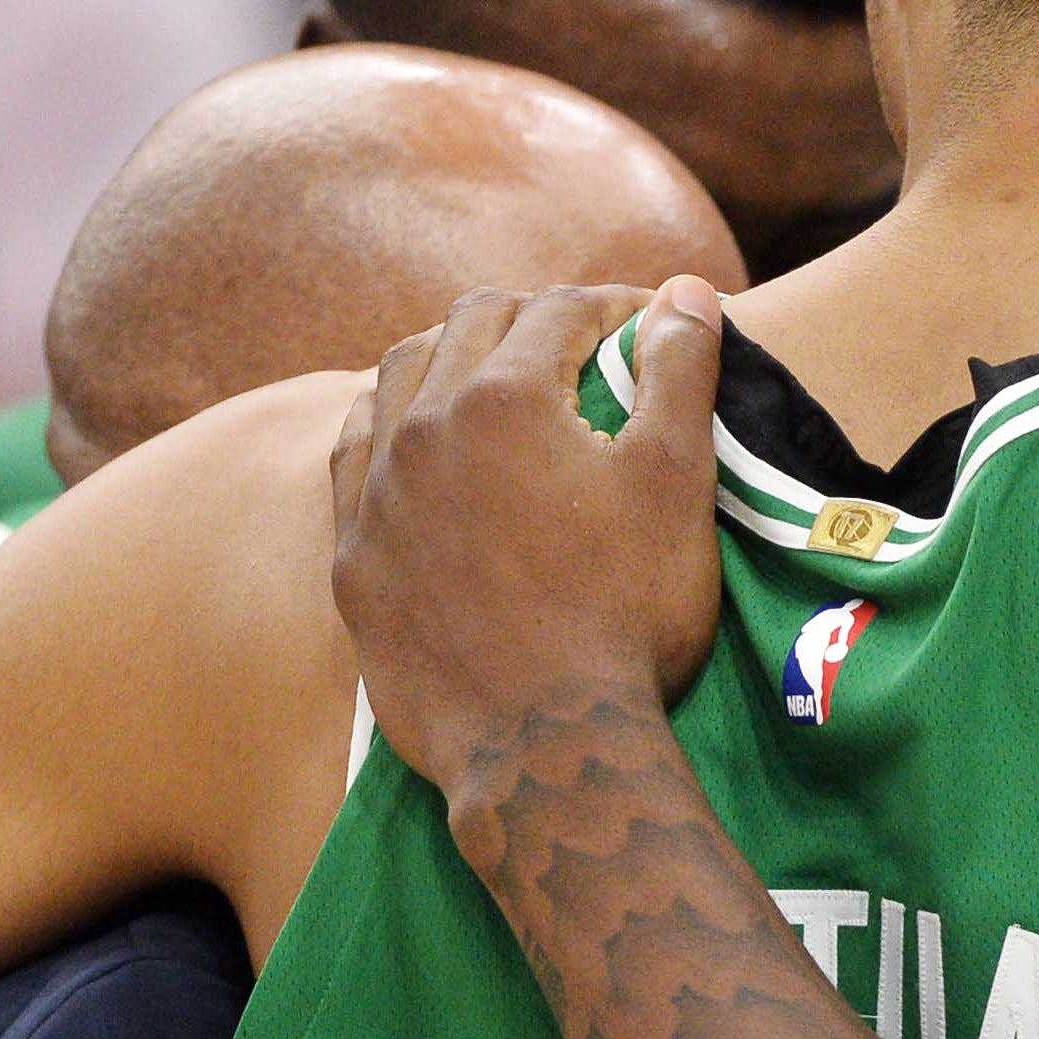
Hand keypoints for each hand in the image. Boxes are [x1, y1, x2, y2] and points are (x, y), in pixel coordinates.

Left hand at [330, 279, 724, 795]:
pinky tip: (420, 442)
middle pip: (472, 326)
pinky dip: (394, 423)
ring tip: (501, 379)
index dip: (618, 309)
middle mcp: (421, 426)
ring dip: (455, 357)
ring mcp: (375, 492)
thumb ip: (679, 372)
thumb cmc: (626, 610)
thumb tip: (686, 292)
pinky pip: (355, 454)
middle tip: (590, 348)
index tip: (657, 329)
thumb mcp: (674, 483)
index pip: (561, 311)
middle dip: (537, 318)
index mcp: (503, 397)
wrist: (542, 746)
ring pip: (399, 377)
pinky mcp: (352, 557)